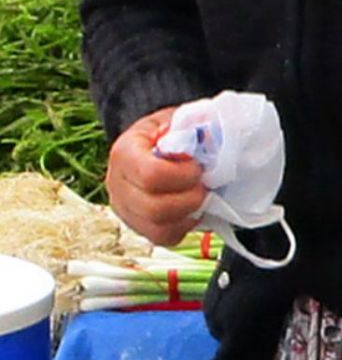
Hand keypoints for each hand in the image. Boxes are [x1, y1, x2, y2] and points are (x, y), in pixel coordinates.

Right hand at [106, 110, 208, 248]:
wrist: (155, 147)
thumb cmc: (169, 134)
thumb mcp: (176, 121)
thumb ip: (190, 128)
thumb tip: (209, 137)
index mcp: (124, 153)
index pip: (150, 175)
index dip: (182, 176)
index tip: (197, 168)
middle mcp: (116, 183)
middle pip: (154, 208)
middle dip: (189, 199)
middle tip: (204, 187)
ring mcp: (124, 208)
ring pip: (157, 227)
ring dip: (188, 215)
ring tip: (199, 197)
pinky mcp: (137, 226)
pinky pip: (162, 238)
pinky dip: (183, 227)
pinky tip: (191, 210)